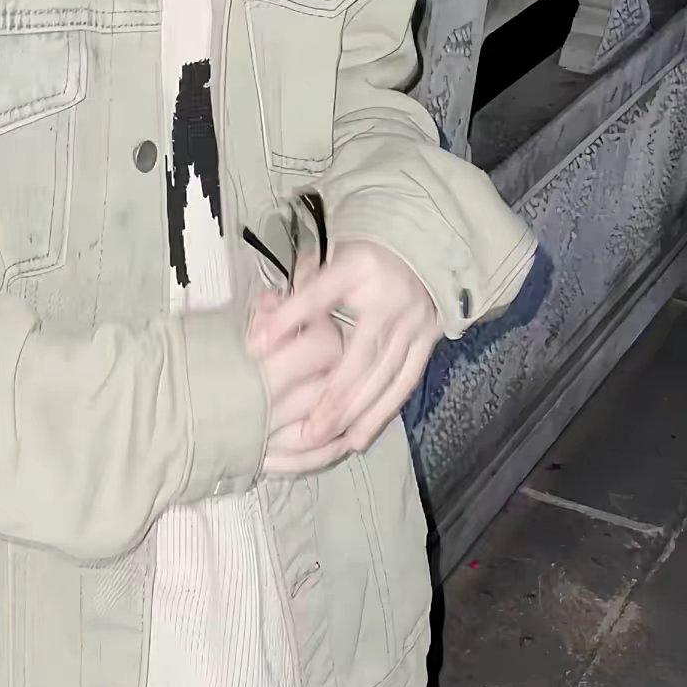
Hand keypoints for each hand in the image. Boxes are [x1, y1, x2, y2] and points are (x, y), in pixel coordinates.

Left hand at [251, 240, 438, 465]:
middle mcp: (390, 297)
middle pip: (359, 355)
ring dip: (357, 412)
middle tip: (307, 431)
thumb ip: (296, 291)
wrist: (420, 246)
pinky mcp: (428, 339)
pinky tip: (361, 435)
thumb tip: (262, 331)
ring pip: (385, 375)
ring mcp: (414, 321)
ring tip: (330, 439)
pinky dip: (384, 411)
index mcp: (358, 268)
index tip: (257, 346)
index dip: (288, 319)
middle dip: (333, 397)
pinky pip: (406, 381)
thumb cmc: (361, 259)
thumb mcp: (327, 258)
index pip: (318, 297)